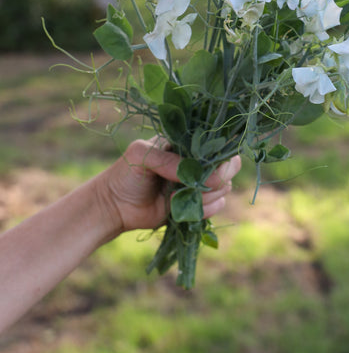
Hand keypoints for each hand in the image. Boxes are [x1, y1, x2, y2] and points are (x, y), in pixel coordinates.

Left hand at [96, 137, 240, 236]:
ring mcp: (198, 184)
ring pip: (225, 188)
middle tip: (201, 184)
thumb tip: (196, 174)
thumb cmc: (125, 173)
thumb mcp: (141, 156)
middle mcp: (197, 163)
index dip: (221, 154)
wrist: (114, 206)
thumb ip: (168, 160)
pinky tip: (182, 209)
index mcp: (187, 143)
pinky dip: (205, 210)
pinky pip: (216, 207)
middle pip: (230, 166)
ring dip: (208, 195)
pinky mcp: (196, 205)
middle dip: (220, 177)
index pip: (217, 142)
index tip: (211, 167)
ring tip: (180, 197)